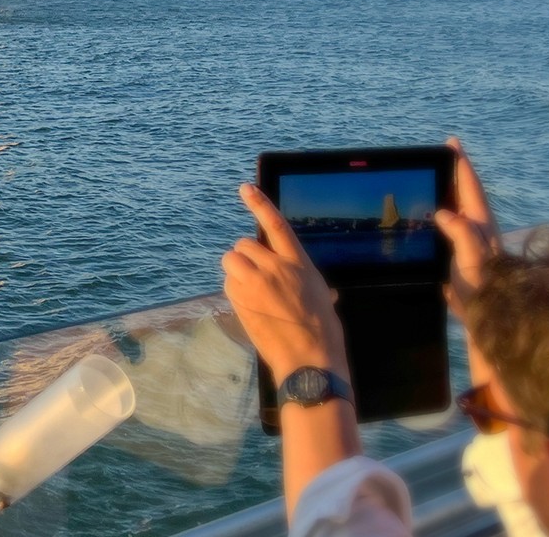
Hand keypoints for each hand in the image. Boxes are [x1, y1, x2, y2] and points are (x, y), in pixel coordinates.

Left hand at [222, 184, 347, 381]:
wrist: (308, 358)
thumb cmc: (321, 329)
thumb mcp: (319, 293)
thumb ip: (303, 277)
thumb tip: (304, 281)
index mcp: (297, 262)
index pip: (276, 225)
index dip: (260, 204)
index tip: (245, 189)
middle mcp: (274, 267)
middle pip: (244, 245)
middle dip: (246, 257)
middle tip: (257, 277)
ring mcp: (255, 283)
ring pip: (231, 261)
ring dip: (236, 270)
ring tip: (251, 289)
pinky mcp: (240, 299)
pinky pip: (227, 283)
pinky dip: (233, 290)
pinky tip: (249, 305)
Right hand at [432, 137, 501, 319]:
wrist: (488, 320)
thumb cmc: (483, 289)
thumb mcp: (472, 260)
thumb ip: (462, 234)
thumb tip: (443, 213)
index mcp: (480, 224)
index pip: (469, 187)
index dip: (460, 164)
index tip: (452, 143)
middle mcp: (476, 229)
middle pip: (464, 193)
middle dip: (455, 172)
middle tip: (445, 154)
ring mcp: (469, 242)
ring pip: (457, 208)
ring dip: (448, 192)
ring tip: (437, 178)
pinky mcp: (460, 256)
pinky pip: (449, 226)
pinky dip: (441, 214)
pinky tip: (432, 217)